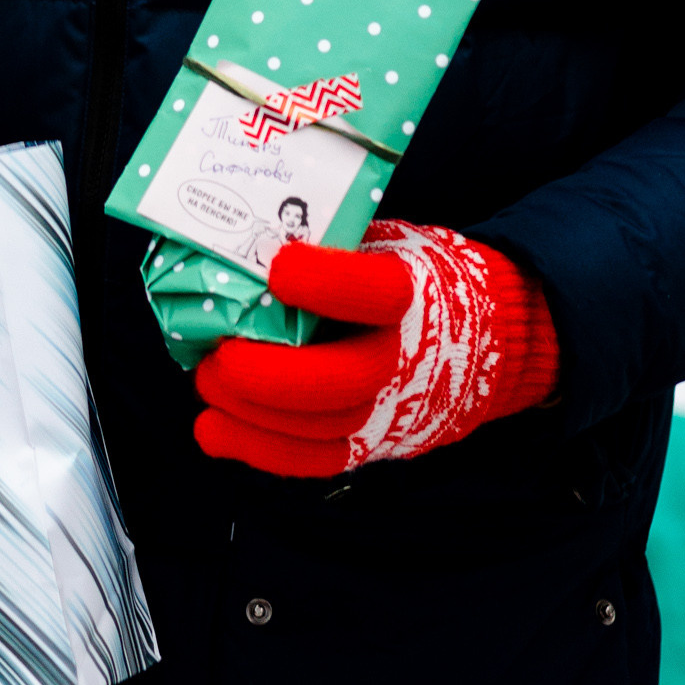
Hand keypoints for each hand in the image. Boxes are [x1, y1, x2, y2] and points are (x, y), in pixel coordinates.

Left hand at [192, 222, 558, 478]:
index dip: (326, 284)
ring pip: (324, 430)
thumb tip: (247, 223)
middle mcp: (406, 356)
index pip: (377, 293)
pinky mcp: (372, 442)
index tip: (277, 268)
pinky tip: (213, 430)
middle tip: (220, 355)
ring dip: (252, 415)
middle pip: (346, 381)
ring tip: (206, 382)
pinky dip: (258, 450)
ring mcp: (391, 407)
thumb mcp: (384, 240)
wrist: (478, 334)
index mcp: (410, 292)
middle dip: (272, 375)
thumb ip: (332, 240)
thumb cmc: (409, 275)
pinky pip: (315, 461)